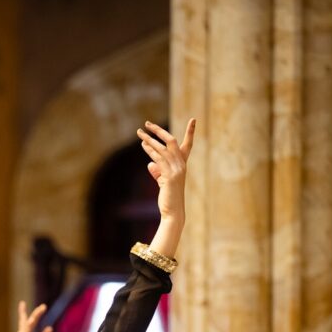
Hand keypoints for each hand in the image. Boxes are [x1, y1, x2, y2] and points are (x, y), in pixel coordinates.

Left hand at [140, 118, 194, 258]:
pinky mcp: (170, 176)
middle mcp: (181, 165)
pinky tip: (143, 144)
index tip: (193, 119)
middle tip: (147, 123)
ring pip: (162, 148)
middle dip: (159, 131)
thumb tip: (150, 164)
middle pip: (171, 141)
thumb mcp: (163, 181)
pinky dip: (150, 150)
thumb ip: (158, 171)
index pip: (188, 145)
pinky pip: (158, 159)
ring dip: (149, 139)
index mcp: (182, 165)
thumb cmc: (168, 198)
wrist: (173, 212)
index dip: (191, 132)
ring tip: (138, 132)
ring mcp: (177, 170)